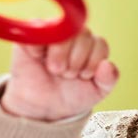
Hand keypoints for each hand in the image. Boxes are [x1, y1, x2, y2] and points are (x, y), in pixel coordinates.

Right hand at [0, 28, 118, 120]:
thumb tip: (108, 64)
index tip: (84, 76)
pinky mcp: (29, 37)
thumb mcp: (96, 91)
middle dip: (77, 61)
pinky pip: (35, 29)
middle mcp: (73, 35)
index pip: (100, 43)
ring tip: (55, 70)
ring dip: (60, 55)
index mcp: (91, 45)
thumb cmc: (71, 95)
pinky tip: (39, 58)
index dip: (93, 62)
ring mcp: (51, 34)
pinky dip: (39, 47)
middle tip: (67, 75)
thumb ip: (108, 79)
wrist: (43, 108)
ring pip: (62, 31)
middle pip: (83, 34)